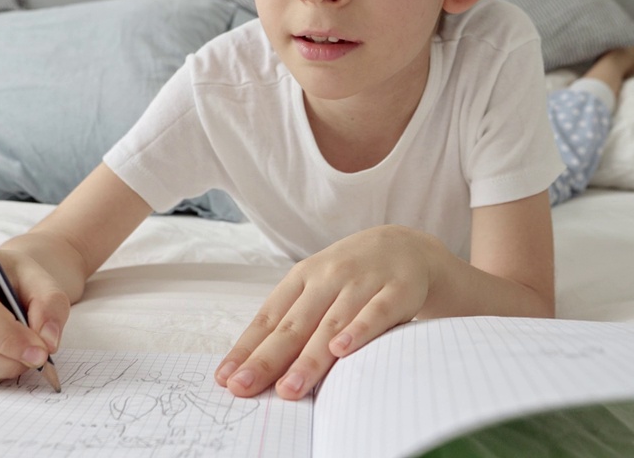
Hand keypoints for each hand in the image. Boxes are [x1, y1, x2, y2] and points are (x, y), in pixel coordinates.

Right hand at [0, 245, 70, 385]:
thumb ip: (50, 305)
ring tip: (21, 359)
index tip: (39, 352)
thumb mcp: (41, 280)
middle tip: (36, 360)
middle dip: (4, 358)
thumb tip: (47, 342)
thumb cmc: (17, 280)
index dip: (7, 336)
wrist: (2, 283)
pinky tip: (3, 362)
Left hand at [214, 225, 447, 399]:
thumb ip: (293, 322)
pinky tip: (342, 351)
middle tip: (244, 388)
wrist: (406, 245)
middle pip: (294, 325)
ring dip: (309, 359)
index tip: (227, 379)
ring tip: (289, 388)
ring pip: (332, 325)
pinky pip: (376, 314)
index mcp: (302, 277)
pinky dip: (359, 332)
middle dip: (267, 360)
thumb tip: (255, 366)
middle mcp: (328, 278)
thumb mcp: (318, 288)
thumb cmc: (351, 276)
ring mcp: (363, 283)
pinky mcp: (397, 291)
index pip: (269, 318)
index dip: (247, 349)